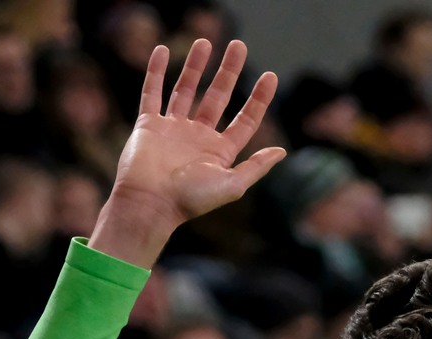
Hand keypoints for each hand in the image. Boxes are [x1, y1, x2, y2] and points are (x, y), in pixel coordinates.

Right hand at [91, 38, 285, 266]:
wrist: (150, 204)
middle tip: (239, 45)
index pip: (246, 119)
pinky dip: (155, 71)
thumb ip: (257, 167)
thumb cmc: (192, 200)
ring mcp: (173, 128)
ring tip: (205, 41)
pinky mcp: (148, 124)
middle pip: (218, 96)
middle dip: (229, 71)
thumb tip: (282, 151)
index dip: (259, 98)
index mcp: (220, 151)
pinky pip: (152, 92)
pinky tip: (161, 50)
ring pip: (186, 89)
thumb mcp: (233, 185)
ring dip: (195, 66)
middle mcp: (198, 137)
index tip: (271, 76)